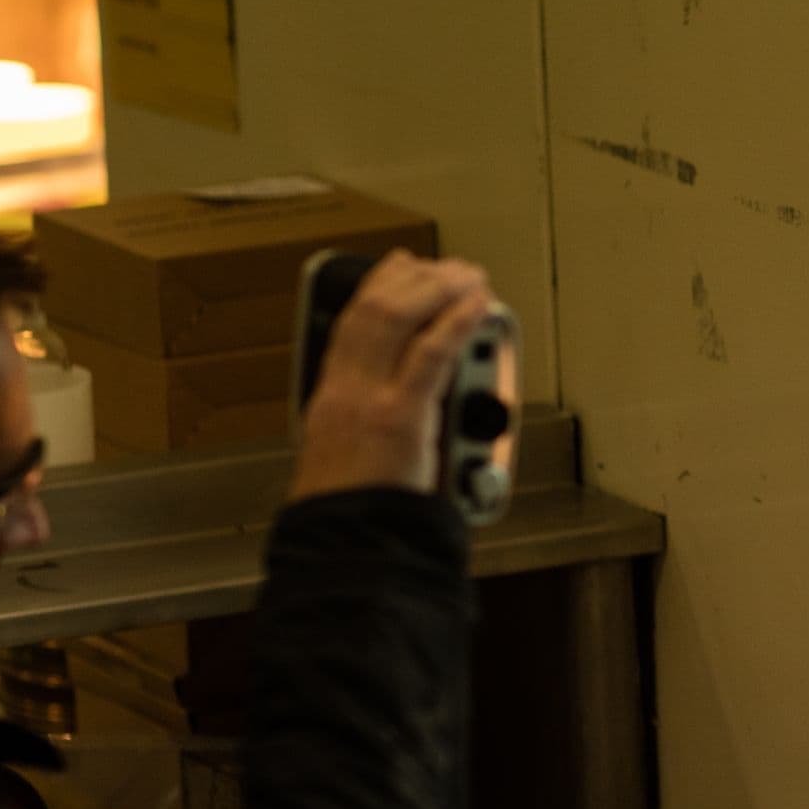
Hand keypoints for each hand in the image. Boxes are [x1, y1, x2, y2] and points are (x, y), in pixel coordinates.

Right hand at [288, 254, 492, 501]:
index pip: (349, 324)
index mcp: (329, 398)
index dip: (378, 286)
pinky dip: (456, 323)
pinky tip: (478, 307)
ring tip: (470, 277)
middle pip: (372, 310)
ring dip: (439, 289)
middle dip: (416, 278)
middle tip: (452, 267)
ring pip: (395, 318)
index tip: (402, 265)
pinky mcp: (400, 418)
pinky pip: (430, 356)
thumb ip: (376, 415)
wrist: (345, 543)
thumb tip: (424, 393)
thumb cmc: (356, 508)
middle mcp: (342, 391)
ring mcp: (368, 401)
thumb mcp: (350, 453)